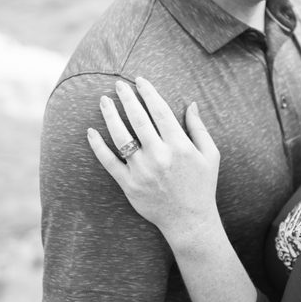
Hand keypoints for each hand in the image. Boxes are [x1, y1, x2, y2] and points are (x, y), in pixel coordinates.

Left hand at [87, 77, 220, 244]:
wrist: (189, 221)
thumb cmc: (201, 186)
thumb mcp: (210, 155)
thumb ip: (199, 128)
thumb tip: (191, 103)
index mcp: (179, 146)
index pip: (160, 111)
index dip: (148, 92)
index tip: (140, 80)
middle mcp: (159, 156)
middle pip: (138, 119)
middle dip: (127, 98)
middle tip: (118, 84)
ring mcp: (141, 170)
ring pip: (121, 137)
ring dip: (110, 116)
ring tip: (103, 101)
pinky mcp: (128, 184)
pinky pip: (108, 162)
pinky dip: (97, 146)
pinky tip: (91, 132)